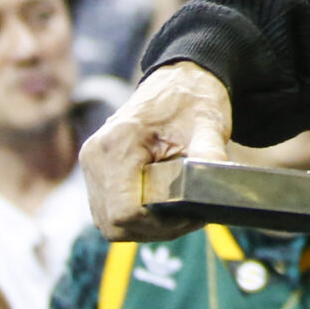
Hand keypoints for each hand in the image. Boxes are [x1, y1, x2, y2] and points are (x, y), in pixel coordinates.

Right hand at [80, 62, 230, 240]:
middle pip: (115, 224)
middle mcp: (95, 156)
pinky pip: (109, 211)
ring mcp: (92, 164)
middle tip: (190, 217)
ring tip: (180, 212)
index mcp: (117, 142)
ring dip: (145, 226)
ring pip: (110, 223)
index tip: (189, 215)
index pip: (124, 212)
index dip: (158, 224)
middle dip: (154, 229)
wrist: (178, 79)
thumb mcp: (208, 125)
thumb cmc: (192, 99)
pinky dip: (136, 217)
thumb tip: (218, 192)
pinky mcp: (97, 171)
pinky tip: (164, 206)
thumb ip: (210, 156)